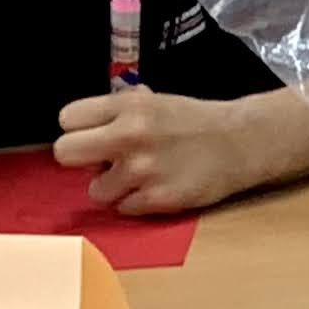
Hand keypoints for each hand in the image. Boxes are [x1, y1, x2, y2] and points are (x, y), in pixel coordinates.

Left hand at [53, 89, 277, 214]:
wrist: (242, 143)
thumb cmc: (196, 122)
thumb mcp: (153, 100)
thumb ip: (116, 111)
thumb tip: (86, 128)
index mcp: (126, 106)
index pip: (67, 120)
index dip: (80, 130)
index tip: (94, 136)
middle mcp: (129, 135)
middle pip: (66, 153)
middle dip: (81, 160)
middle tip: (102, 162)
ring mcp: (143, 169)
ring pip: (95, 190)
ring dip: (113, 187)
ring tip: (138, 178)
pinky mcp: (159, 198)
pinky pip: (124, 208)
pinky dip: (137, 203)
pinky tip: (156, 189)